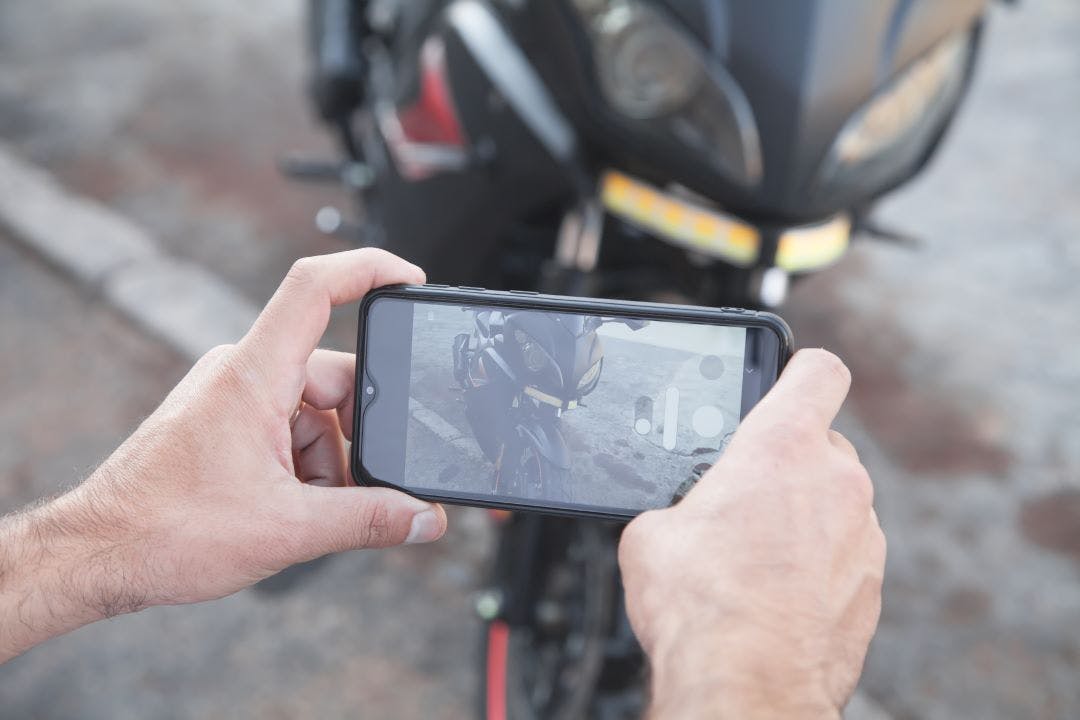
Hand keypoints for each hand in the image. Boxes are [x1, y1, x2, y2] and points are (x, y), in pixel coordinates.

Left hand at [0, 249, 446, 661]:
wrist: (96, 555)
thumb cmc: (164, 531)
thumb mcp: (287, 530)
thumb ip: (368, 521)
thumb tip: (425, 520)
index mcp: (253, 376)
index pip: (315, 288)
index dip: (370, 269)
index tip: (412, 280)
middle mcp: (241, 373)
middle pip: (334, 375)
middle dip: (359, 434)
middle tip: (365, 485)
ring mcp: (231, 396)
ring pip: (315, 411)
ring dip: (330, 460)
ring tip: (309, 510)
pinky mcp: (225, 421)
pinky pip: (289, 427)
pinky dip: (305, 466)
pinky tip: (293, 507)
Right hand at [618, 349, 885, 718]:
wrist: (747, 683)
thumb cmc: (703, 607)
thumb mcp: (651, 534)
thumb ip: (676, 505)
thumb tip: (674, 520)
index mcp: (781, 447)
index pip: (819, 371)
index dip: (799, 370)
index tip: (785, 381)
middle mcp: (836, 481)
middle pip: (821, 443)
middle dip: (786, 462)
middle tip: (744, 494)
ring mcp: (862, 534)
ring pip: (835, 501)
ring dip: (803, 515)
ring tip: (755, 555)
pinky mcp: (871, 584)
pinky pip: (844, 552)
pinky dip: (817, 562)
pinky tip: (775, 592)